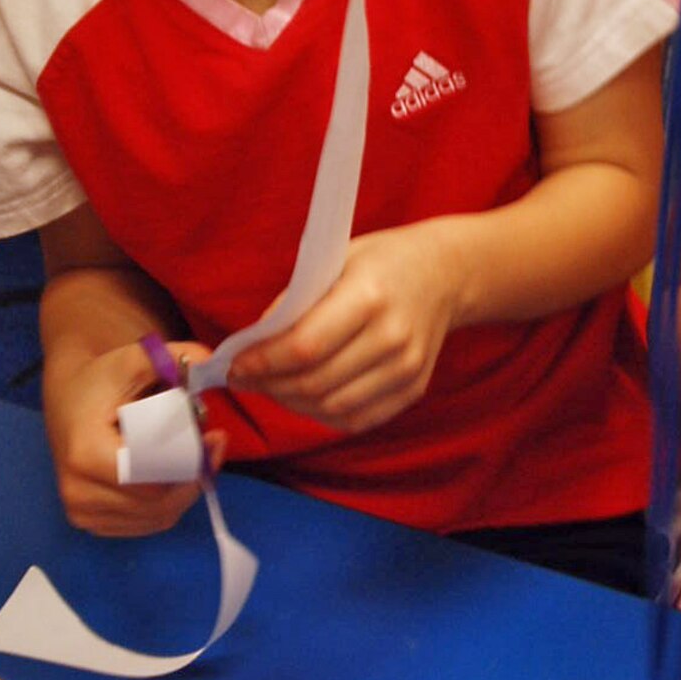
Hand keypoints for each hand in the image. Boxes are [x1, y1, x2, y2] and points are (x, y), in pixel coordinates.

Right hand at [44, 337, 222, 536]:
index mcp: (86, 455)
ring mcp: (84, 514)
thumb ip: (174, 357)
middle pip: (159, 500)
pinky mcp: (93, 523)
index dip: (189, 460)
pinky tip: (174, 473)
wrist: (68, 400)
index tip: (215, 437)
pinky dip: (171, 502)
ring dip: (186, 488)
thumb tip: (212, 360)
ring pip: (159, 515)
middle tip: (212, 444)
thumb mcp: (135, 359)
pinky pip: (148, 523)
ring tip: (194, 454)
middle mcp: (78, 492)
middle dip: (193, 473)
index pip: (152, 476)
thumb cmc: (101, 380)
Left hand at [229, 221, 462, 429]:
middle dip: (269, 385)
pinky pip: (358, 419)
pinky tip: (304, 397)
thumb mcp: (335, 260)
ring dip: (291, 403)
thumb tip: (255, 343)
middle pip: (315, 382)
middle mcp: (392, 337)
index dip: (262, 362)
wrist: (445, 273)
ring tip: (271, 387)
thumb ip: (296, 301)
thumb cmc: (382, 261)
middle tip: (245, 378)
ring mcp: (407, 368)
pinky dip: (323, 414)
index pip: (304, 346)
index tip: (235, 365)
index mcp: (369, 296)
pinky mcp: (413, 389)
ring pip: (332, 407)